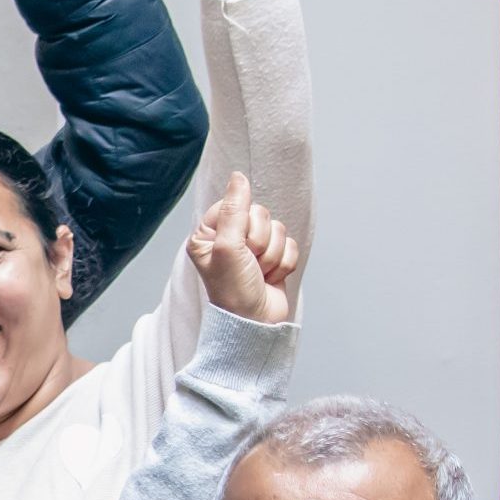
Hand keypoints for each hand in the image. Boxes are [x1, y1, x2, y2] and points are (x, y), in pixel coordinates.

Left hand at [189, 171, 297, 324]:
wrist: (255, 322)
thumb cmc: (234, 289)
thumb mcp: (228, 247)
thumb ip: (233, 209)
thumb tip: (238, 177)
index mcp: (209, 233)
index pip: (234, 203)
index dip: (243, 224)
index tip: (237, 245)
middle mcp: (229, 238)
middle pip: (261, 215)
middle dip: (260, 242)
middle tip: (249, 263)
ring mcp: (252, 249)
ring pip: (278, 230)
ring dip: (272, 255)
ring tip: (258, 273)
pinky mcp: (273, 258)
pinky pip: (291, 245)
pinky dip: (284, 263)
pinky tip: (270, 278)